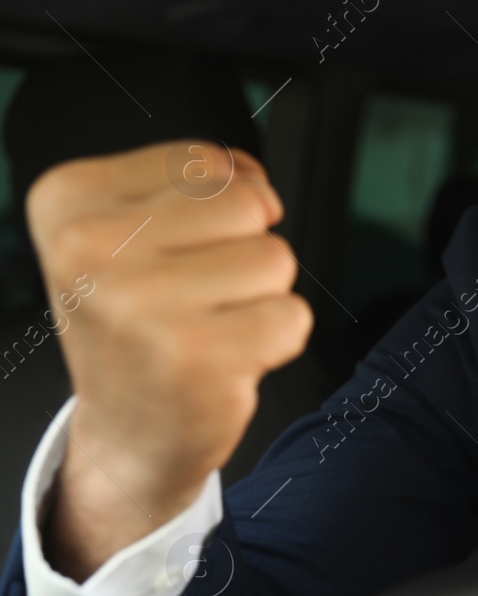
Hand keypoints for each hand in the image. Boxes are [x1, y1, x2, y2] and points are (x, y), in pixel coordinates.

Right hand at [26, 141, 312, 580]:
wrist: (126, 434)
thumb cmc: (141, 324)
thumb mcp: (134, 233)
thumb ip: (198, 182)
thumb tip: (253, 176)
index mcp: (68, 201)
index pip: (200, 160)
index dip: (217, 205)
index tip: (172, 254)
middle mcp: (90, 249)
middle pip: (246, 203)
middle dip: (244, 249)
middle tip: (197, 297)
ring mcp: (140, 306)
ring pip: (275, 258)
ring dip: (261, 296)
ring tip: (210, 327)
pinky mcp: (197, 357)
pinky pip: (292, 316)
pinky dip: (277, 340)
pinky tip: (226, 360)